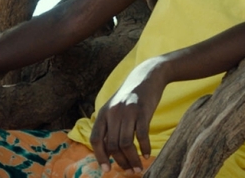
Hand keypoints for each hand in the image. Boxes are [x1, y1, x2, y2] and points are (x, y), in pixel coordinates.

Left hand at [90, 58, 168, 172]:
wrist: (147, 76)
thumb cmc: (131, 96)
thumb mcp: (115, 108)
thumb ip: (110, 127)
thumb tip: (107, 153)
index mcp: (103, 113)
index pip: (96, 139)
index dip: (100, 156)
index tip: (106, 169)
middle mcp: (113, 112)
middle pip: (112, 145)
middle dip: (120, 161)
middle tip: (128, 170)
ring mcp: (128, 111)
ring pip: (126, 143)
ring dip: (132, 159)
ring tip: (138, 167)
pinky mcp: (143, 110)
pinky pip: (142, 135)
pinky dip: (144, 148)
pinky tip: (147, 155)